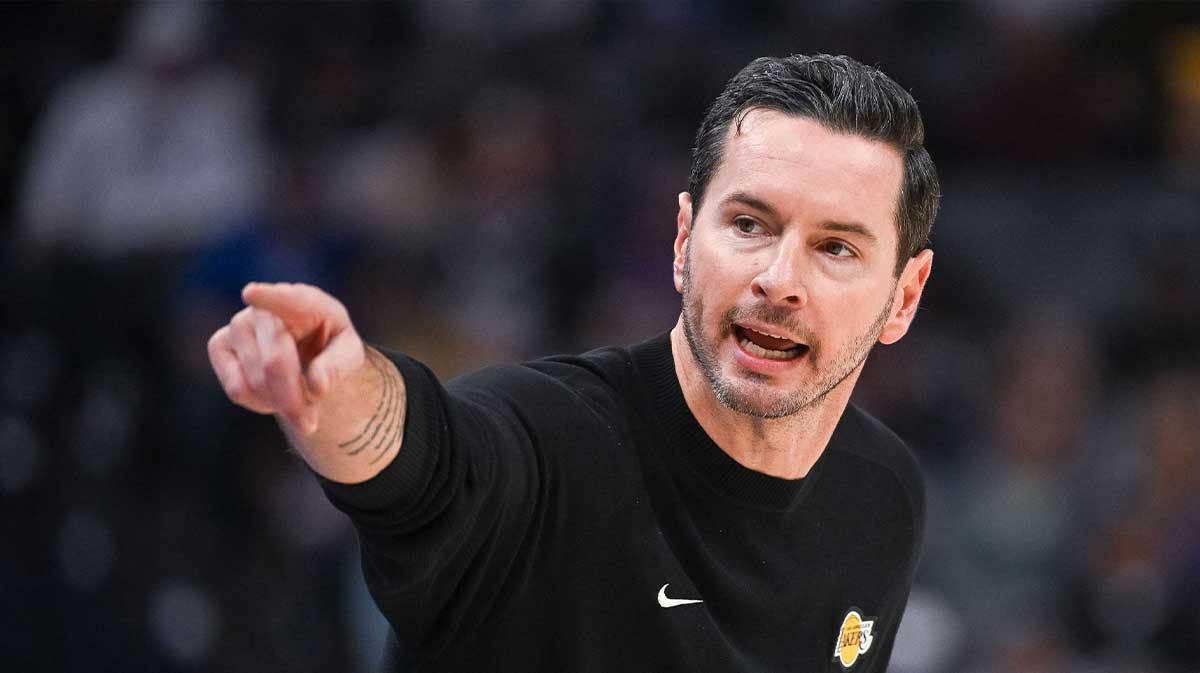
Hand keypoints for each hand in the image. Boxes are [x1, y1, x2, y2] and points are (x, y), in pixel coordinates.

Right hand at [207, 282, 364, 433]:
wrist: (305, 348)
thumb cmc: (329, 345)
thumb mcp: (348, 353)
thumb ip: (338, 366)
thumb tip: (316, 386)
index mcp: (304, 301)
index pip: (285, 298)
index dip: (268, 296)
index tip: (252, 294)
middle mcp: (265, 308)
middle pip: (274, 362)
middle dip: (292, 399)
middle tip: (310, 425)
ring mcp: (238, 324)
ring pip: (255, 381)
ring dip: (281, 403)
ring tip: (298, 399)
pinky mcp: (219, 345)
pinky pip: (236, 388)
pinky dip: (259, 403)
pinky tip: (273, 394)